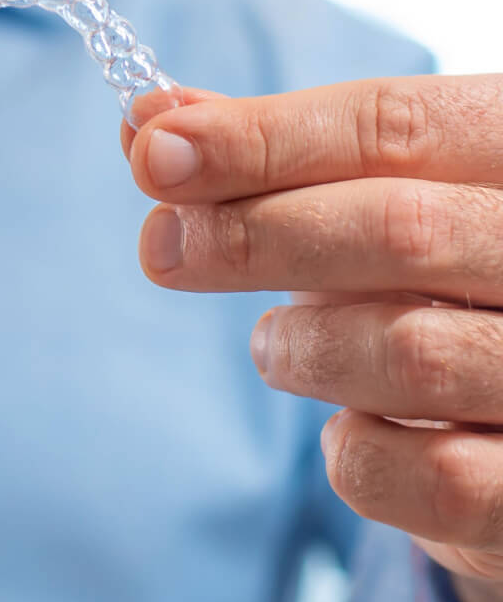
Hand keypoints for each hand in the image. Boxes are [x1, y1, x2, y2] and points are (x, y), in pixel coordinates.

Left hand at [124, 76, 502, 601]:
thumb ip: (276, 160)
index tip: (152, 151)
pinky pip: (427, 476)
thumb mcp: (382, 196)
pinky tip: (353, 427)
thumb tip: (152, 125)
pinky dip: (356, 452)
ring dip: (302, 348)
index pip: (398, 125)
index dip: (262, 137)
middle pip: (404, 229)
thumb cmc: (448, 280)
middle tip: (164, 248)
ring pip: (411, 353)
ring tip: (279, 345)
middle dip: (255, 234)